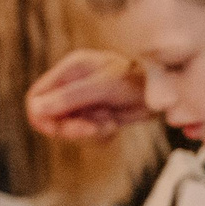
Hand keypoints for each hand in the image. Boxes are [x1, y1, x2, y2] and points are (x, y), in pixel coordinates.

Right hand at [26, 49, 151, 141]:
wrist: (168, 89)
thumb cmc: (138, 79)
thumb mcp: (103, 87)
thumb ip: (70, 97)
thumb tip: (36, 109)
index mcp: (69, 71)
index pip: (36, 98)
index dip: (44, 118)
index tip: (63, 128)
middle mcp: (73, 85)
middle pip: (51, 117)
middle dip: (71, 128)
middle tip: (94, 129)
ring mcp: (85, 101)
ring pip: (69, 128)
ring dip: (89, 131)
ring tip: (110, 121)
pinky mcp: (97, 114)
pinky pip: (86, 134)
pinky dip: (100, 135)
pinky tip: (115, 124)